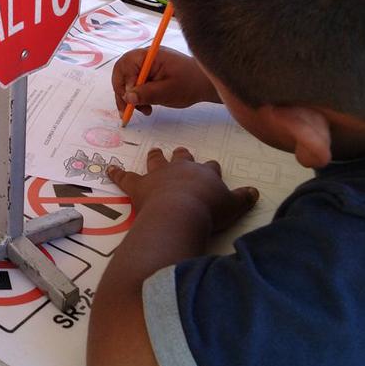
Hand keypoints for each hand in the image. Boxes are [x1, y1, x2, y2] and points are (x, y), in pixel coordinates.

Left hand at [107, 147, 257, 233]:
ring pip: (157, 161)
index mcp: (204, 173)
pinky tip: (109, 169)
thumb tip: (255, 192)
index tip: (212, 169)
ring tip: (155, 151)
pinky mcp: (139, 186)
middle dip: (182, 155)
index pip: (210, 167)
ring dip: (156, 157)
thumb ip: (243, 198)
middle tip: (180, 152)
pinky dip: (117, 173)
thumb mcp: (233, 206)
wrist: (181, 213)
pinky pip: (125, 177)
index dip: (211, 169)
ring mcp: (159, 175)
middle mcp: (181, 169)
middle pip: (182, 157)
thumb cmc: (209, 210)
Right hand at [112, 47, 220, 116]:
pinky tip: (145, 107)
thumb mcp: (168, 91)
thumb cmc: (190, 84)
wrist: (203, 84)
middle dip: (123, 92)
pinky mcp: (147, 75)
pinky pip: (134, 85)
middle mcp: (145, 58)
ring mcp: (145, 66)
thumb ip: (147, 93)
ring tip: (143, 110)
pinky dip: (136, 97)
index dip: (125, 82)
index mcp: (150, 55)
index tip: (131, 98)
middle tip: (128, 109)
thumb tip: (128, 96)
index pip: (126, 64)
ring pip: (125, 81)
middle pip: (121, 72)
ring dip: (129, 98)